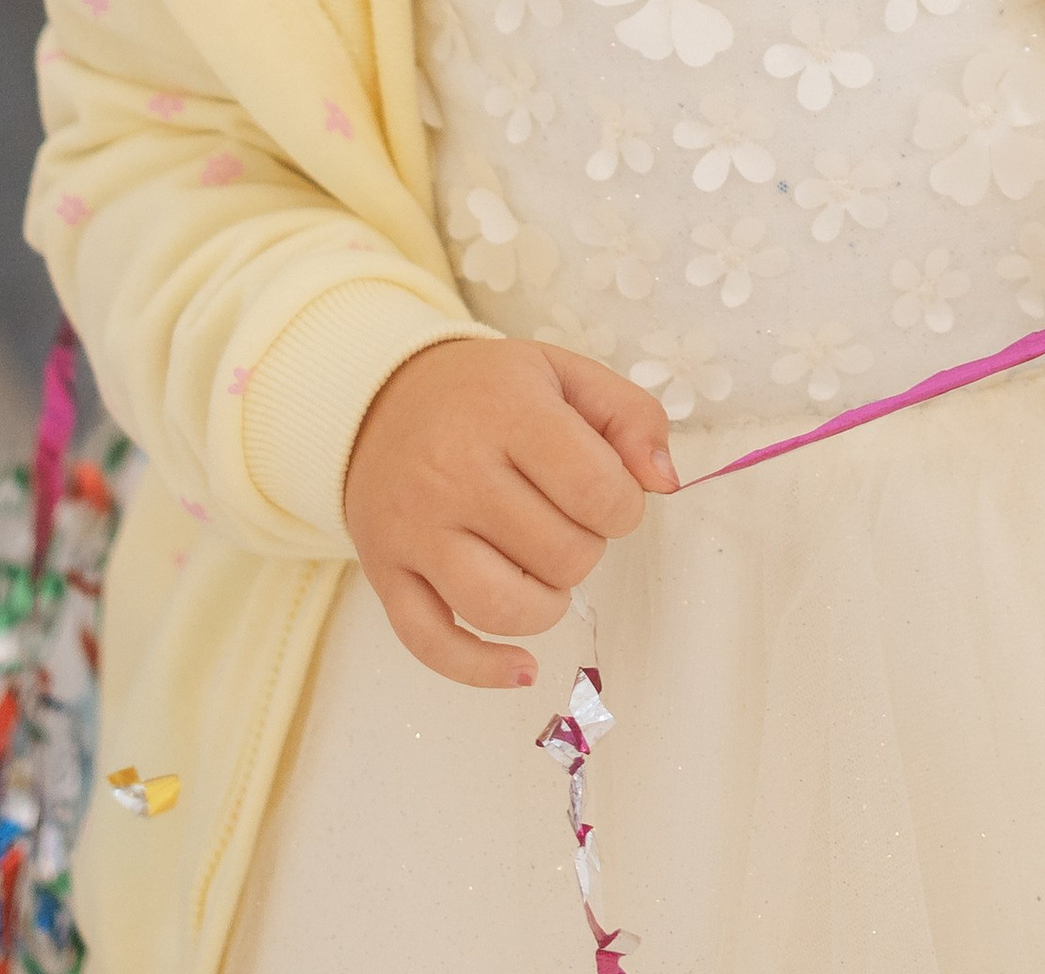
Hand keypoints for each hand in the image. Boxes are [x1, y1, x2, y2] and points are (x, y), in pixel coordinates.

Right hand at [343, 336, 673, 688]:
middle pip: (559, 555)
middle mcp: (455, 472)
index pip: (596, 489)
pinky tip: (523, 667)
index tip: (607, 495)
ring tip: (544, 571)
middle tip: (565, 519)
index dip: (624, 506)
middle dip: (585, 548)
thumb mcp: (563, 374)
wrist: (379, 401)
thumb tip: (665, 482)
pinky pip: (433, 645)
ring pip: (503, 608)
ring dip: (546, 604)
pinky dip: (484, 670)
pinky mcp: (386, 574)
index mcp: (507, 411)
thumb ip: (631, 416)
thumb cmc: (487, 393)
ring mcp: (415, 529)